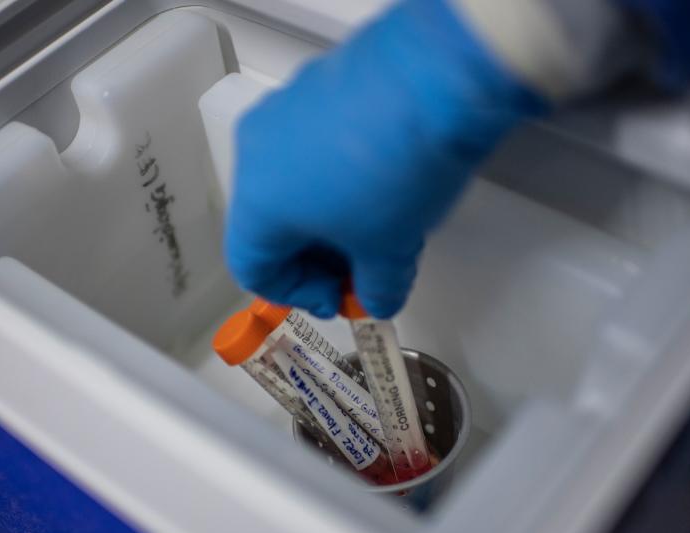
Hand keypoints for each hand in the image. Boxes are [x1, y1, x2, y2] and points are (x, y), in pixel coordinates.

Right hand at [225, 0, 545, 317]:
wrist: (434, 79)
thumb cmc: (397, 168)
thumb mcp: (390, 250)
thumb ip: (378, 288)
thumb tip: (378, 297)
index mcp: (259, 203)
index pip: (255, 269)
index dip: (299, 294)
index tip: (340, 297)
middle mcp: (257, 153)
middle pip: (274, 224)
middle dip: (319, 256)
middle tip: (364, 268)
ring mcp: (284, 112)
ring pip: (294, 184)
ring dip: (331, 215)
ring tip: (384, 223)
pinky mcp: (314, 85)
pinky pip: (313, 145)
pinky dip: (339, 175)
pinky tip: (385, 177)